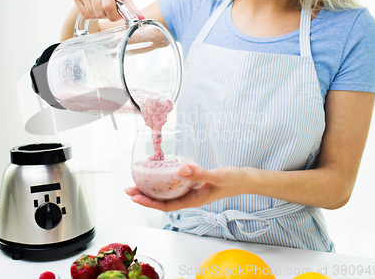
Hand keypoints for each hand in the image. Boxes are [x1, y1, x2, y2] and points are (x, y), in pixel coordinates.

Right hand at [73, 0, 143, 21]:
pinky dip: (91, 15)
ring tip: (102, 8)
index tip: (117, 15)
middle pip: (100, 12)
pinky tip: (94, 7)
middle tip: (110, 10)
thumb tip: (141, 18)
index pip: (108, 6)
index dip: (114, 16)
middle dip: (107, 16)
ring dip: (99, 16)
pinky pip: (85, 14)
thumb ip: (131, 7)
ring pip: (92, 14)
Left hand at [124, 163, 251, 211]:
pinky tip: (158, 172)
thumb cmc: (233, 180)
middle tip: (128, 189)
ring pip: (167, 192)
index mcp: (193, 201)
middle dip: (144, 196)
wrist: (245, 179)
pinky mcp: (193, 183)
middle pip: (162, 200)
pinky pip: (174, 184)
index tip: (134, 197)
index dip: (149, 203)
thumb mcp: (217, 177)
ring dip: (152, 188)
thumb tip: (180, 169)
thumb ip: (200, 174)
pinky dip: (164, 180)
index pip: (166, 205)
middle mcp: (189, 198)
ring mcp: (191, 191)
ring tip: (137, 182)